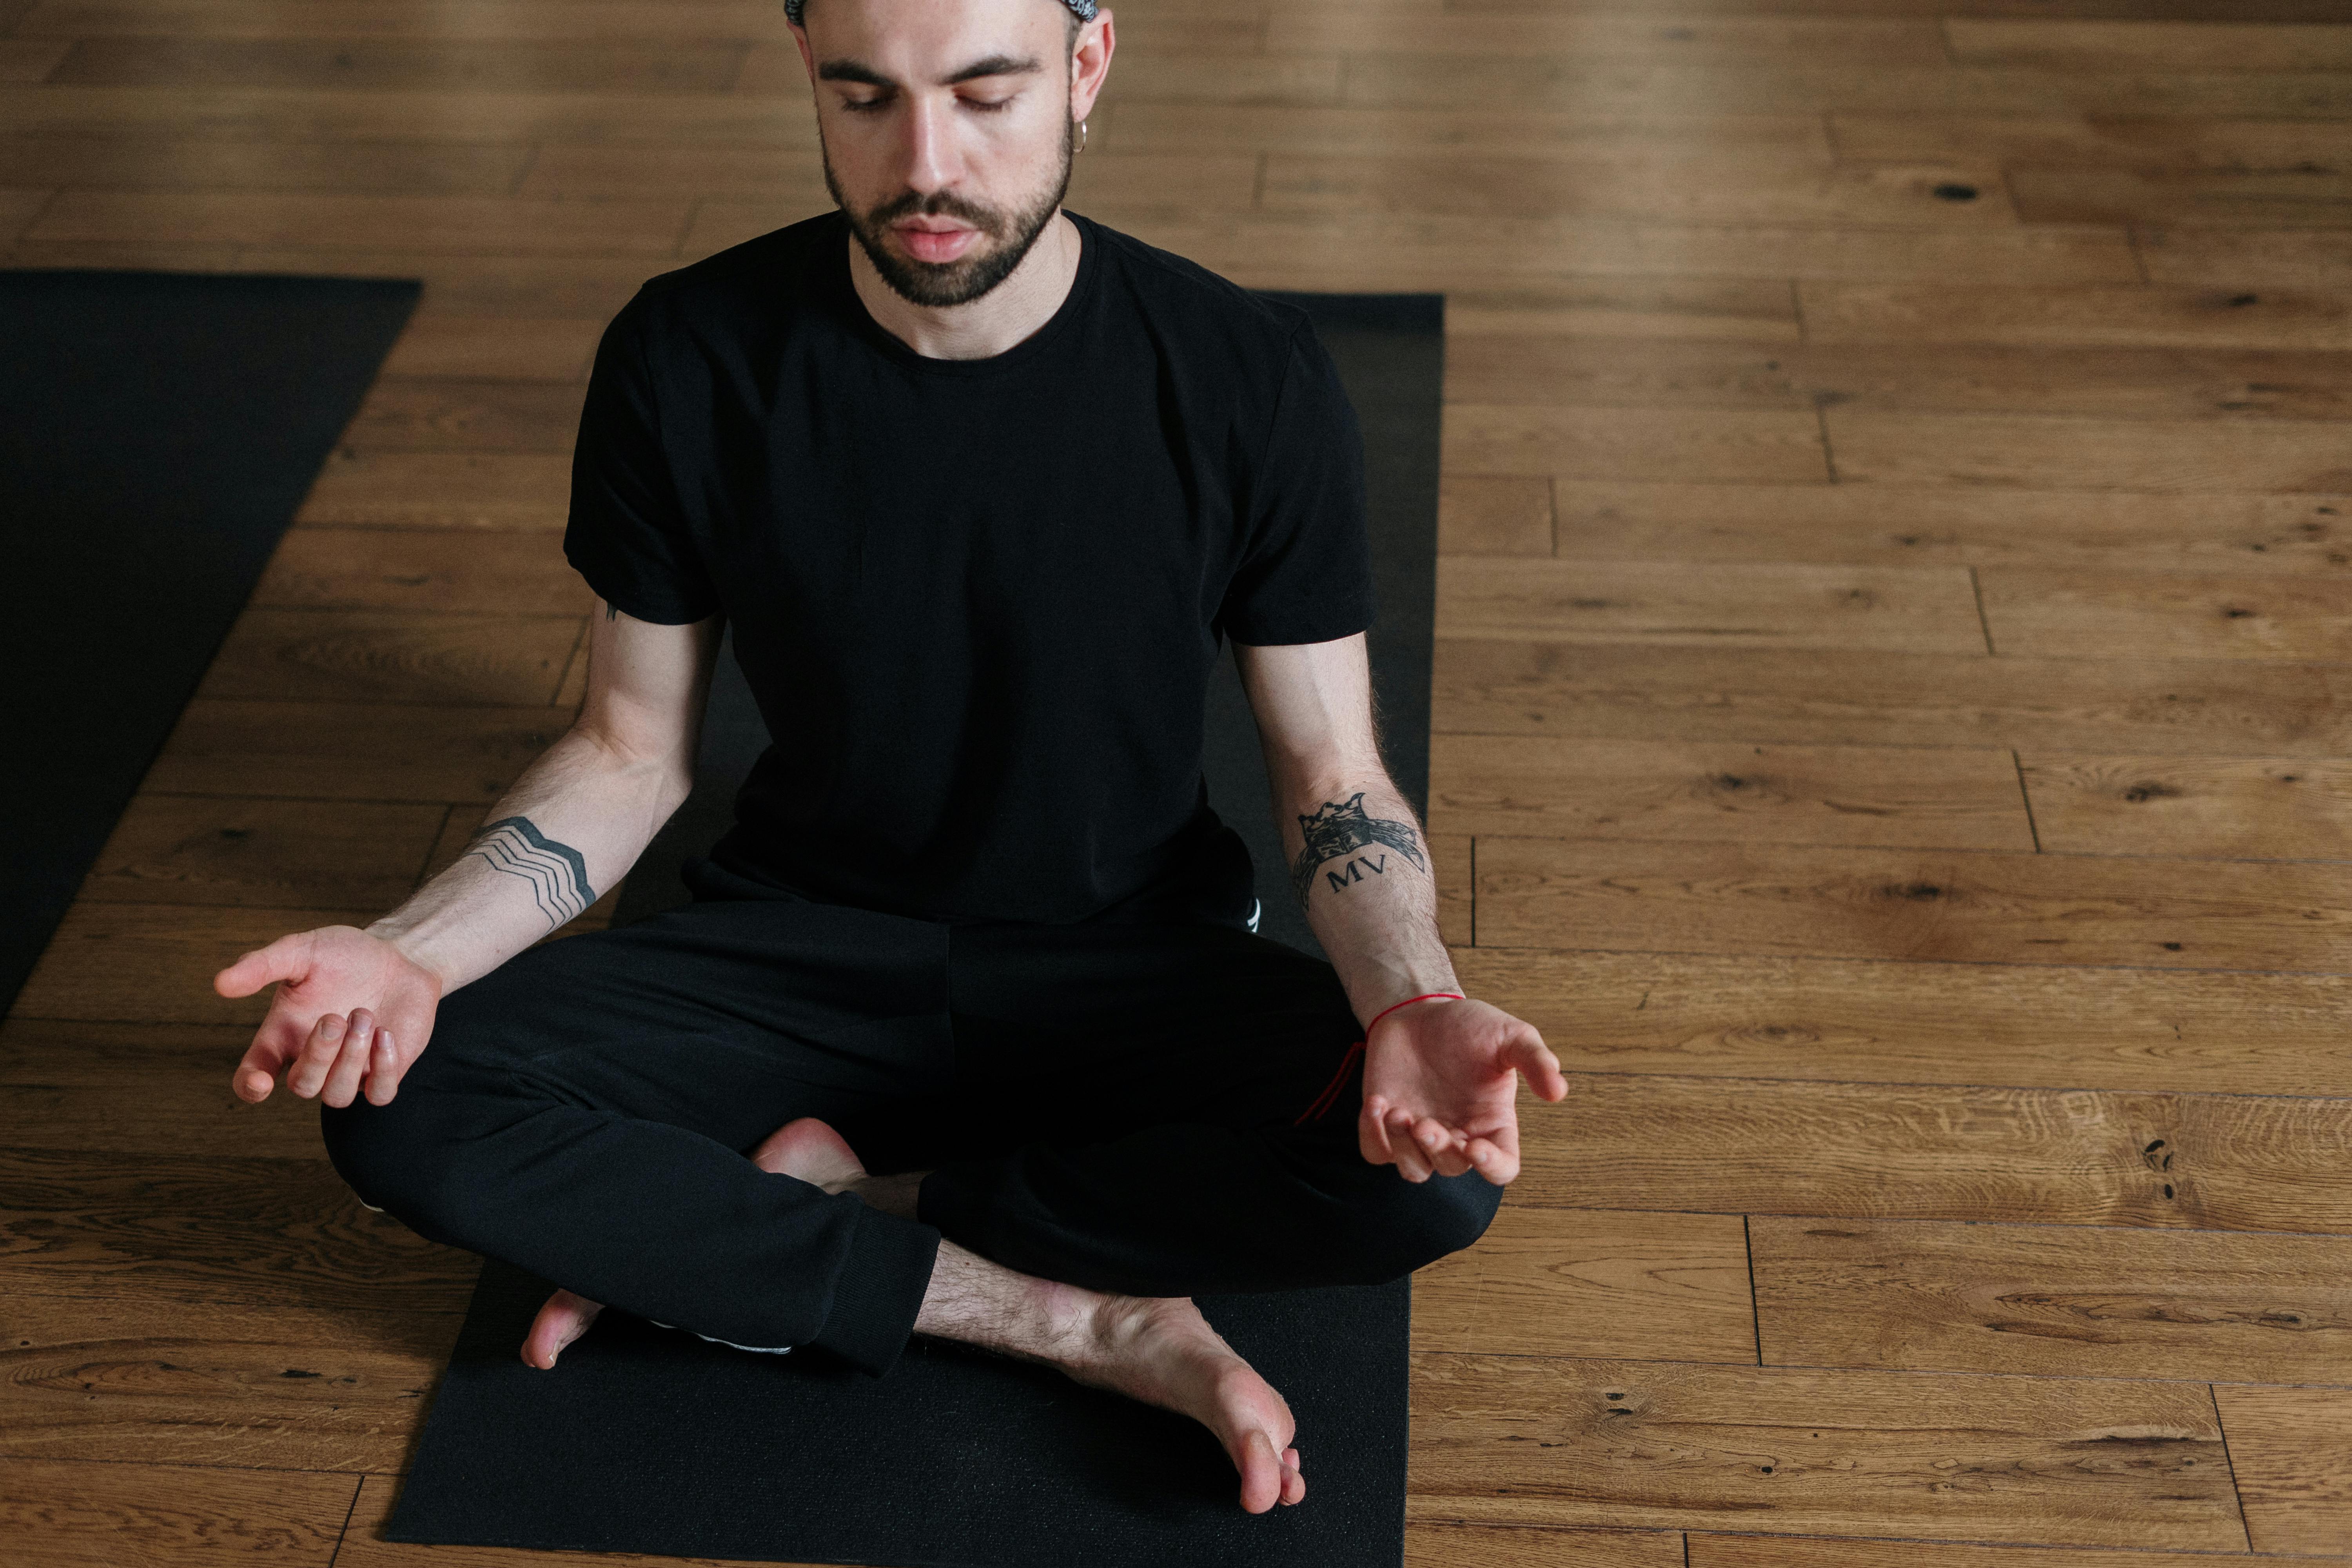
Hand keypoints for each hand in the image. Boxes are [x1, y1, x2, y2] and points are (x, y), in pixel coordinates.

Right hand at [214, 925, 444, 1107]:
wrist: (396, 955)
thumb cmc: (343, 956)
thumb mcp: (302, 951)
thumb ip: (263, 965)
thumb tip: (220, 983)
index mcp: (282, 1037)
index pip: (253, 1075)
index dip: (251, 1086)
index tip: (260, 1083)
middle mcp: (312, 1060)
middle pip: (303, 1086)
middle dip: (318, 1055)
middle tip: (334, 1017)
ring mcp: (348, 1072)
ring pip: (338, 1096)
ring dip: (351, 1058)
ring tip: (364, 1015)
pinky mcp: (383, 1073)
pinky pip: (379, 1095)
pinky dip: (383, 1068)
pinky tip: (385, 1033)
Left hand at [1358, 996, 1565, 1184]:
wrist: (1420, 1009)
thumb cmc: (1471, 1026)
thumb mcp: (1511, 1035)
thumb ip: (1536, 1061)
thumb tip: (1558, 1092)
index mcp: (1493, 1124)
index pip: (1502, 1167)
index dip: (1491, 1168)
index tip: (1476, 1147)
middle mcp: (1458, 1136)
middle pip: (1452, 1168)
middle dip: (1437, 1149)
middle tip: (1424, 1122)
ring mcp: (1420, 1135)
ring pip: (1413, 1169)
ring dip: (1403, 1148)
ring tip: (1397, 1112)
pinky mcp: (1385, 1126)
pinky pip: (1376, 1152)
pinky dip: (1372, 1136)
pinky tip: (1377, 1104)